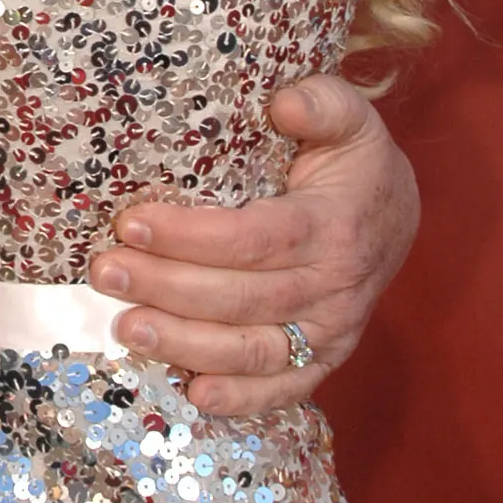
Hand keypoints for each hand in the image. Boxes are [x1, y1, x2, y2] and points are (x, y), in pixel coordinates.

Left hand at [83, 74, 418, 415]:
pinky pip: (283, 389)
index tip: (131, 223)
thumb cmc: (355, 165)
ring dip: (186, 345)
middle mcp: (335, 287)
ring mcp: (331, 332)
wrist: (396, 218)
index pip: (255, 239)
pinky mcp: (323, 361)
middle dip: (167, 287)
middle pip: (242, 297)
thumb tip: (284, 103)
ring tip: (127, 328)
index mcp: (334, 226)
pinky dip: (240, 399)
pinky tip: (191, 393)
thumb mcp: (351, 121)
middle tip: (106, 272)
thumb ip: (323, 103)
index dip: (190, 237)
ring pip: (253, 349)